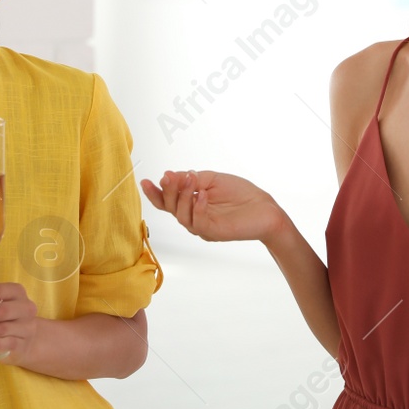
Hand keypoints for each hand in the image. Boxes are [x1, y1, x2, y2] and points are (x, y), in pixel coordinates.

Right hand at [140, 170, 289, 243]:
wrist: (264, 208)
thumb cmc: (240, 194)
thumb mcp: (212, 179)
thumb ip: (193, 179)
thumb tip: (170, 175)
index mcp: (191, 204)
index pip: (167, 201)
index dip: (154, 193)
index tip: (145, 180)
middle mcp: (193, 217)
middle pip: (171, 207)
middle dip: (168, 190)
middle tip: (170, 176)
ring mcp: (202, 226)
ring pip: (181, 215)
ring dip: (182, 196)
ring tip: (189, 179)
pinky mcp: (213, 232)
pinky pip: (198, 222)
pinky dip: (197, 207)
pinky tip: (202, 195)